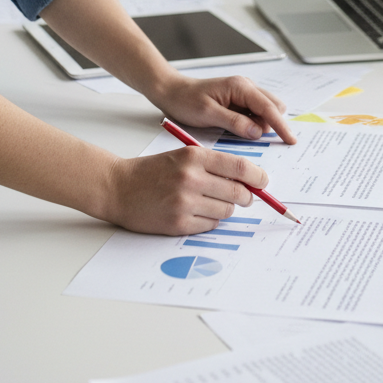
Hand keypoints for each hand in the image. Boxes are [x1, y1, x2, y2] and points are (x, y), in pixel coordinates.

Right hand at [104, 145, 267, 233]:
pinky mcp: (177, 223)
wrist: (118, 187)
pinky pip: (210, 226)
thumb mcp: (183, 156)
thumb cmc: (153, 171)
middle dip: (246, 196)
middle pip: (238, 192)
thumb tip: (248, 180)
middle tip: (244, 196)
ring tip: (212, 203)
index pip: (239, 168)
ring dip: (226, 209)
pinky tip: (198, 213)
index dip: (258, 177)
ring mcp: (184, 202)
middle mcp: (191, 178)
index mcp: (194, 156)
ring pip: (226, 211)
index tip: (264, 181)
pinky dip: (210, 221)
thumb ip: (213, 165)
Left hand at [150, 73, 295, 144]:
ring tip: (249, 138)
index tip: (291, 140)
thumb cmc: (186, 100)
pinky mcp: (238, 101)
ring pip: (265, 110)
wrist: (171, 92)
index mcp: (240, 87)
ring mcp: (243, 93)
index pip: (268, 108)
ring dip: (263, 125)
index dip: (281, 126)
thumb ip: (235, 122)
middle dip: (274, 124)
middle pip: (272, 107)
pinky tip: (244, 133)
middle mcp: (245, 87)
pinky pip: (254, 113)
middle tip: (269, 144)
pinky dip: (255, 124)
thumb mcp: (208, 114)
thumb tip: (258, 132)